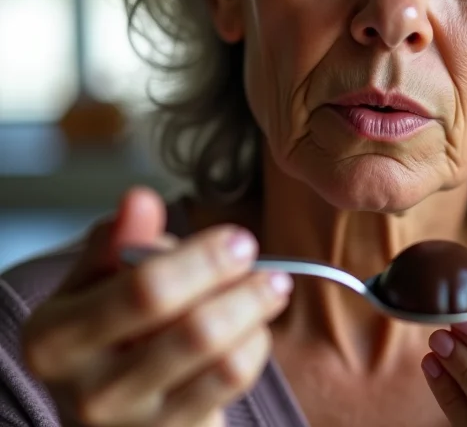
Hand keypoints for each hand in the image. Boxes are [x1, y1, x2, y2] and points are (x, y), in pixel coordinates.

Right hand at [22, 187, 292, 426]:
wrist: (108, 408)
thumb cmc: (106, 333)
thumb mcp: (95, 282)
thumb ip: (118, 241)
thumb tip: (139, 200)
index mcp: (59, 338)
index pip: (147, 290)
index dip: (204, 260)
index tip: (238, 239)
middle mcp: (91, 391)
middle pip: (196, 331)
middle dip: (245, 290)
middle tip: (269, 268)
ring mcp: (134, 425)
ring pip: (225, 363)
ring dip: (256, 318)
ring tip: (269, 290)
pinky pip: (234, 385)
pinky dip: (255, 347)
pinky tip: (251, 329)